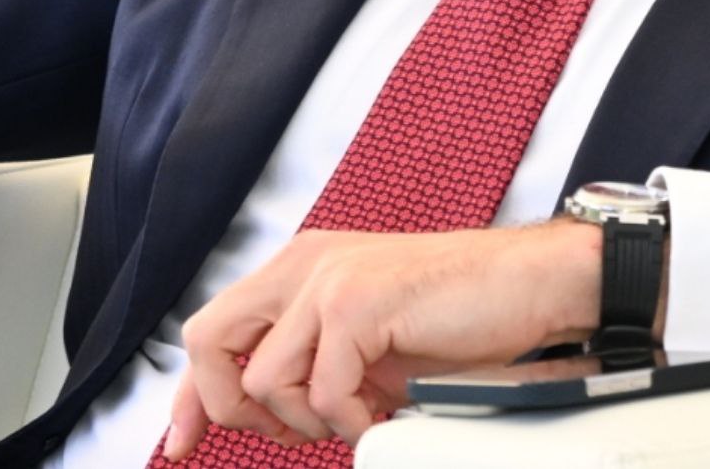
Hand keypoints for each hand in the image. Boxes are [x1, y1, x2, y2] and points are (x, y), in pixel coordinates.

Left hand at [164, 221, 599, 455]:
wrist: (528, 286)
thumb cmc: (458, 315)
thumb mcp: (367, 343)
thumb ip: (315, 359)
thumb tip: (270, 413)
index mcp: (300, 269)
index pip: (213, 331)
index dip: (189, 396)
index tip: (181, 444)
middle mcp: (304, 264)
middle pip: (209, 342)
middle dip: (231, 407)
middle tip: (289, 433)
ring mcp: (326, 280)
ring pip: (266, 382)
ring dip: (313, 421)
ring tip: (363, 412)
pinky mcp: (355, 302)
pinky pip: (323, 391)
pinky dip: (354, 419)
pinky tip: (388, 406)